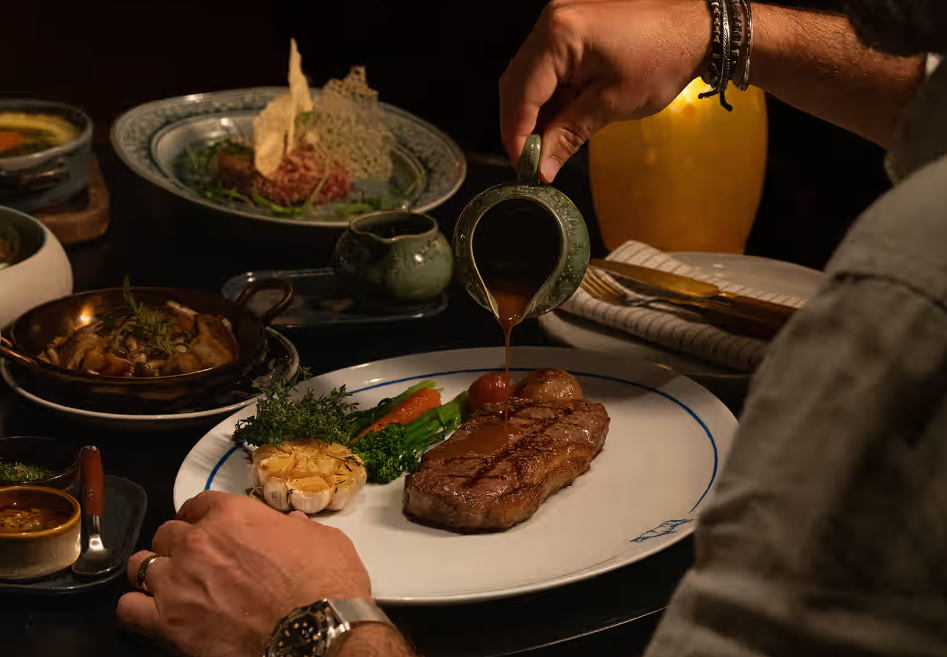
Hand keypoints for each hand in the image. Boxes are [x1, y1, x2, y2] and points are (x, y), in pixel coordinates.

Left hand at [117, 491, 371, 656]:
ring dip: (153, 573)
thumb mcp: (325, 540)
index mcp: (232, 514)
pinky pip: (129, 608)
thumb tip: (293, 526)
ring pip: (140, 565)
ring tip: (169, 587)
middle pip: (166, 533)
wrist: (316, 632)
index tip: (204, 528)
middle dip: (177, 546)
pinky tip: (153, 614)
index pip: (198, 503)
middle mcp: (197, 541)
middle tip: (193, 563)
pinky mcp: (168, 622)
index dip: (199, 517)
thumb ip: (298, 529)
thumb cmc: (326, 584)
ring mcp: (178, 581)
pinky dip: (137, 609)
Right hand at [499, 0, 710, 181]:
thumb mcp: (610, 104)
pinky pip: (545, 71)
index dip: (517, 135)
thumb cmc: (663, 58)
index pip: (521, 93)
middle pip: (516, 84)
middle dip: (520, 127)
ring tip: (546, 147)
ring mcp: (559, 24)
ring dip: (533, 115)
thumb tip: (542, 168)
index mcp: (559, 35)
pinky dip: (547, 100)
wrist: (695, 30)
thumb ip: (568, 135)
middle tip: (531, 162)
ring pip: (527, 79)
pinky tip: (557, 124)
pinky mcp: (569, 32)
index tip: (523, 166)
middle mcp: (551, 22)